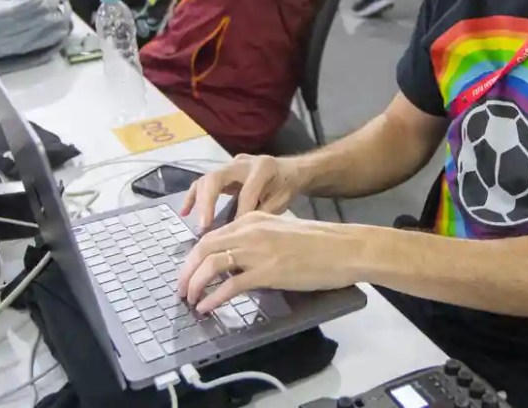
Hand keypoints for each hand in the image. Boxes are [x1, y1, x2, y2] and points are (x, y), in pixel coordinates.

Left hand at [177, 212, 360, 312]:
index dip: (195, 257)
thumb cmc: (320, 243)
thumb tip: (236, 261)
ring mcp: (259, 251)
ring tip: (190, 300)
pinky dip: (213, 298)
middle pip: (204, 248)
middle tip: (182, 289)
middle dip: (187, 271)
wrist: (345, 248)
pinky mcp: (268, 272)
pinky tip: (207, 308)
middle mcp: (251, 231)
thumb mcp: (282, 231)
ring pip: (211, 265)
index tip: (189, 272)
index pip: (212, 235)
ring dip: (195, 285)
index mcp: (254, 219)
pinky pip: (230, 286)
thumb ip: (257, 240)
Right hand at [180, 153, 309, 230]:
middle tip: (204, 226)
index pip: (246, 192)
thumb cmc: (286, 186)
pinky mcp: (223, 170)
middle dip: (208, 202)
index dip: (240, 213)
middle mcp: (243, 162)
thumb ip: (263, 213)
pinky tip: (185, 212)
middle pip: (217, 178)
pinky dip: (194, 196)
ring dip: (199, 201)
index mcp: (262, 168)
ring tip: (198, 224)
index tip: (235, 234)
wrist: (290, 169)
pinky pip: (204, 181)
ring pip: (207, 178)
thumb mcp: (281, 200)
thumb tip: (240, 232)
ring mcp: (231, 165)